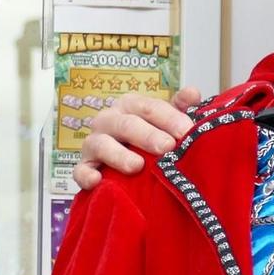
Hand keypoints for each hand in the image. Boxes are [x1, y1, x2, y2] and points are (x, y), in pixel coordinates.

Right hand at [72, 88, 201, 189]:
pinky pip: (80, 170)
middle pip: (127, 124)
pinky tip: (97, 181)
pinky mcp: (84, 166)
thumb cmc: (148, 136)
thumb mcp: (166, 120)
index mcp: (131, 106)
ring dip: (119, 155)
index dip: (169, 117)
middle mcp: (110, 119)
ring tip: (137, 166)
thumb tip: (193, 93)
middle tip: (167, 147)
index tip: (187, 130)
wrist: (123, 161)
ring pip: (101, 145)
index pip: (149, 107)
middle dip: (148, 135)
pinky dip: (86, 175)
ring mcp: (94, 143)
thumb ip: (180, 107)